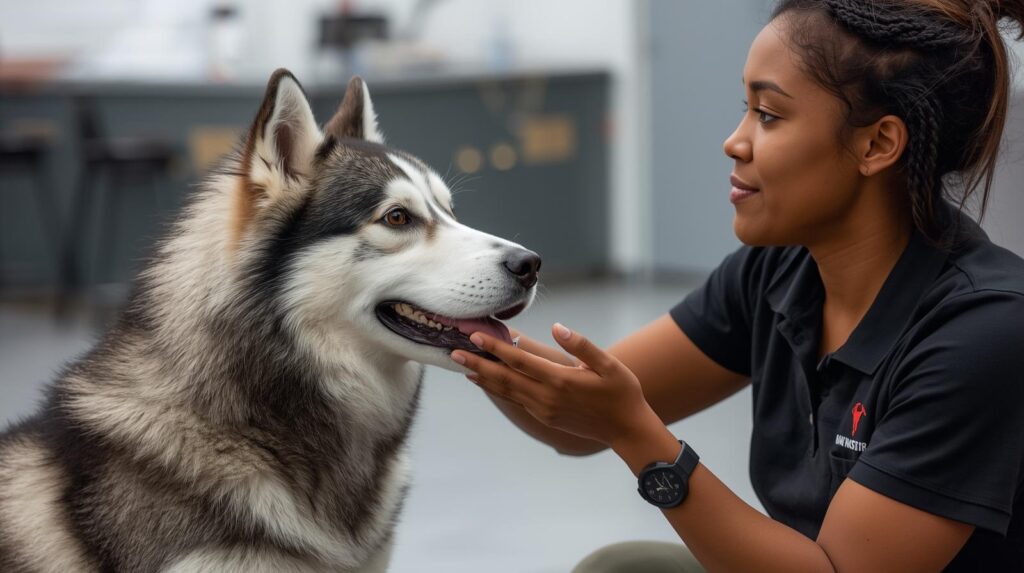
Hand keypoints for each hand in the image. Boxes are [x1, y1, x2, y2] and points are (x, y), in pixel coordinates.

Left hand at [451, 323, 658, 446]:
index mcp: (560, 380)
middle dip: (477, 364)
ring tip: (463, 366)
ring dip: (483, 378)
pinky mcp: (544, 417)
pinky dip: (497, 389)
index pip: (519, 361)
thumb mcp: (608, 364)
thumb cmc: (621, 392)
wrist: (626, 429)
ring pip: (506, 392)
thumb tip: (557, 327)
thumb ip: (581, 345)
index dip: (495, 348)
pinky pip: (515, 400)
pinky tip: (487, 381)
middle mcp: (546, 397)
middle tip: (454, 352)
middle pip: (504, 378)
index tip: (475, 336)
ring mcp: (543, 410)